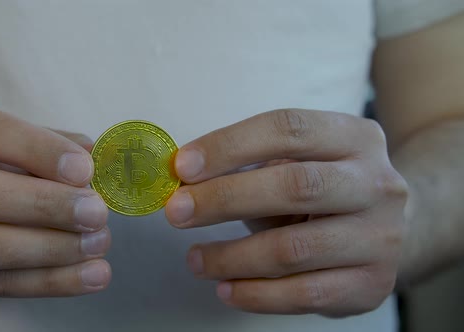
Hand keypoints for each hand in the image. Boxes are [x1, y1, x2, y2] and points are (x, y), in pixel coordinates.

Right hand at [0, 104, 110, 296]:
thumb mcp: (4, 139)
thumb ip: (46, 141)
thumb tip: (92, 154)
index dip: (33, 148)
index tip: (84, 168)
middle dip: (42, 205)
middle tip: (95, 212)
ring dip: (48, 248)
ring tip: (98, 243)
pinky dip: (49, 281)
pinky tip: (91, 274)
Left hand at [165, 109, 407, 316]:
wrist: (394, 229)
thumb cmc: (326, 190)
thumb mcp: (299, 162)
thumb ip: (250, 166)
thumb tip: (183, 180)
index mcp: (355, 137)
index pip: (288, 129)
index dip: (229, 145)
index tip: (182, 167)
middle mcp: (376, 184)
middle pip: (295, 186)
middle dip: (224, 199)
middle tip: (177, 212)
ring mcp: (380, 238)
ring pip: (294, 249)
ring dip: (231, 256)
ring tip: (195, 259)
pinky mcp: (371, 285)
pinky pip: (304, 295)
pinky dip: (255, 294)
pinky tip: (226, 288)